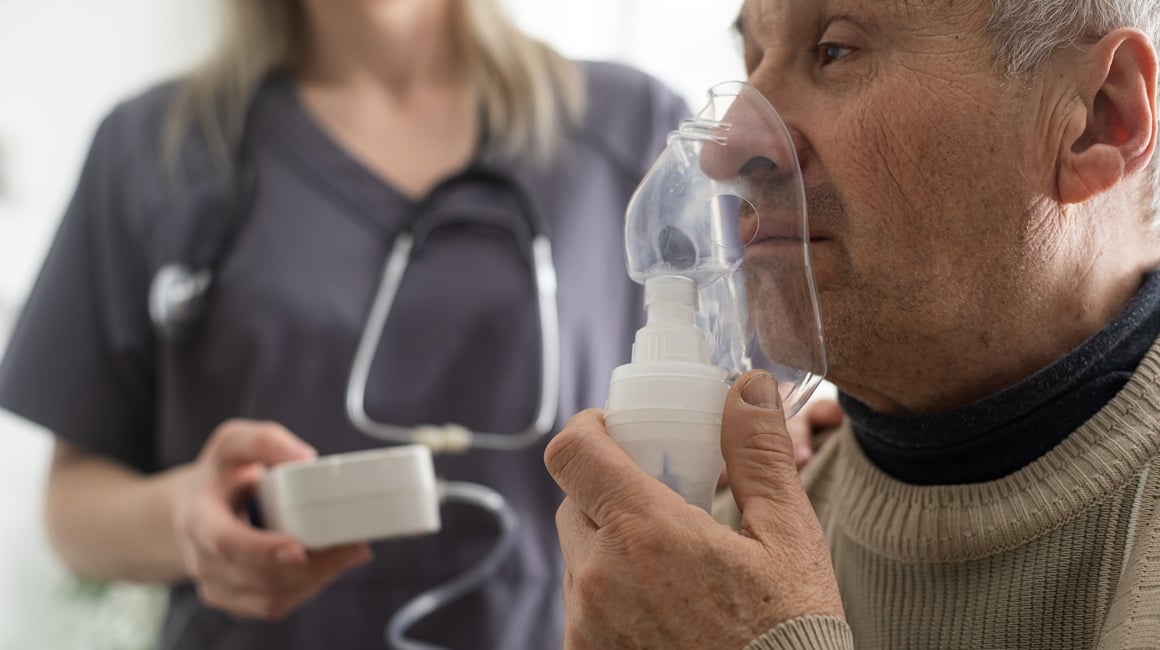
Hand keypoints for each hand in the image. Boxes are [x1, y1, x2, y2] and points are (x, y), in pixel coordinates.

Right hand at [171, 420, 372, 619]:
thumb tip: (305, 458)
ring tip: (349, 554)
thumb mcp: (233, 442)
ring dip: (317, 579)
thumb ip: (266, 441)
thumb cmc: (220, 475)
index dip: (262, 550)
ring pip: (270, 598)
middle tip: (352, 547)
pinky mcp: (235, 600)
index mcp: (198, 519)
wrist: (197, 508)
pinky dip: (308, 589)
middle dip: (312, 566)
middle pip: (259, 576)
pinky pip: (274, 606)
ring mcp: (217, 586)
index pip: (226, 543)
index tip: (298, 549)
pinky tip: (330, 567)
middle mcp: (203, 559)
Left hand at [546, 370, 843, 648]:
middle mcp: (600, 578)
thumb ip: (758, 455)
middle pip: (574, 501)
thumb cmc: (790, 636)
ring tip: (671, 565)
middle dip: (610, 489)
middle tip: (662, 499)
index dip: (589, 429)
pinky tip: (663, 610)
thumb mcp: (789, 539)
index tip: (617, 429)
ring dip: (611, 545)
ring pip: (578, 556)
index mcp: (645, 533)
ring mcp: (587, 626)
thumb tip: (746, 387)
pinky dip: (611, 593)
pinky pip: (583, 606)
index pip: (572, 452)